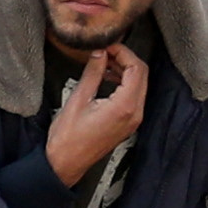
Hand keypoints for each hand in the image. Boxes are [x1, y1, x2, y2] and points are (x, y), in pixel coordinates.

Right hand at [46, 40, 148, 182]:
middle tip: (106, 51)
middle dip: (126, 59)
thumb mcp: (78, 99)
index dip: (123, 52)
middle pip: (142, 75)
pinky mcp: (129, 123)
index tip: (107, 45)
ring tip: (104, 62)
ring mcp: (134, 119)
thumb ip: (93, 73)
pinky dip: (125, 83)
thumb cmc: (68, 136)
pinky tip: (107, 78)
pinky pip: (134, 96)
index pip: (136, 69)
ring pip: (140, 85)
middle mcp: (135, 112)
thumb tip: (100, 53)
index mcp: (125, 106)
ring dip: (125, 70)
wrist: (66, 162)